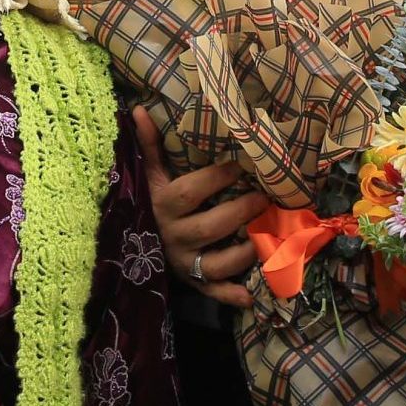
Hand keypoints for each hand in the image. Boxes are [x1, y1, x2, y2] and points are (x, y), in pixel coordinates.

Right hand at [135, 107, 267, 308]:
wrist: (135, 244)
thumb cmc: (153, 201)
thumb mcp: (150, 174)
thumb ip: (150, 145)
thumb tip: (140, 109)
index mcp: (163, 205)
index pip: (190, 192)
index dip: (217, 178)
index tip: (242, 165)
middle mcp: (173, 236)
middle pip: (210, 227)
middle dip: (241, 212)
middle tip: (266, 198)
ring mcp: (185, 262)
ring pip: (215, 264)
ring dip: (244, 254)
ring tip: (269, 238)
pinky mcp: (194, 282)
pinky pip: (214, 292)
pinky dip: (232, 296)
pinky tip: (253, 295)